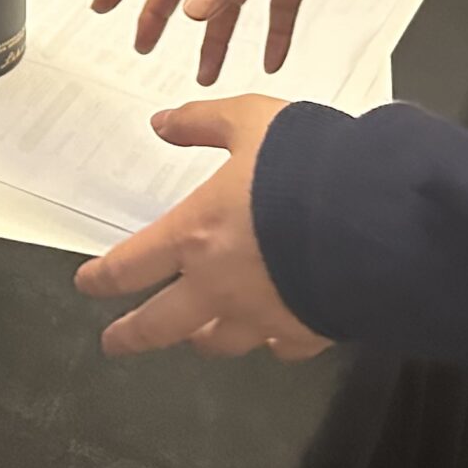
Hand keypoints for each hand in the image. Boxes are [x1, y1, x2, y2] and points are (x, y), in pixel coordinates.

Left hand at [75, 96, 330, 359]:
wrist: (379, 218)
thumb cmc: (309, 165)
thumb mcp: (252, 121)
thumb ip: (205, 122)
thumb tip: (163, 122)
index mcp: (195, 236)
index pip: (130, 267)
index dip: (102, 278)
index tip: (87, 284)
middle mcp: (219, 287)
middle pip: (159, 325)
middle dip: (131, 335)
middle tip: (116, 342)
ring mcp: (263, 316)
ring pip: (218, 343)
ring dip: (201, 339)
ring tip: (195, 338)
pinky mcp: (308, 332)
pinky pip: (280, 346)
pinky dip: (272, 342)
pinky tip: (274, 335)